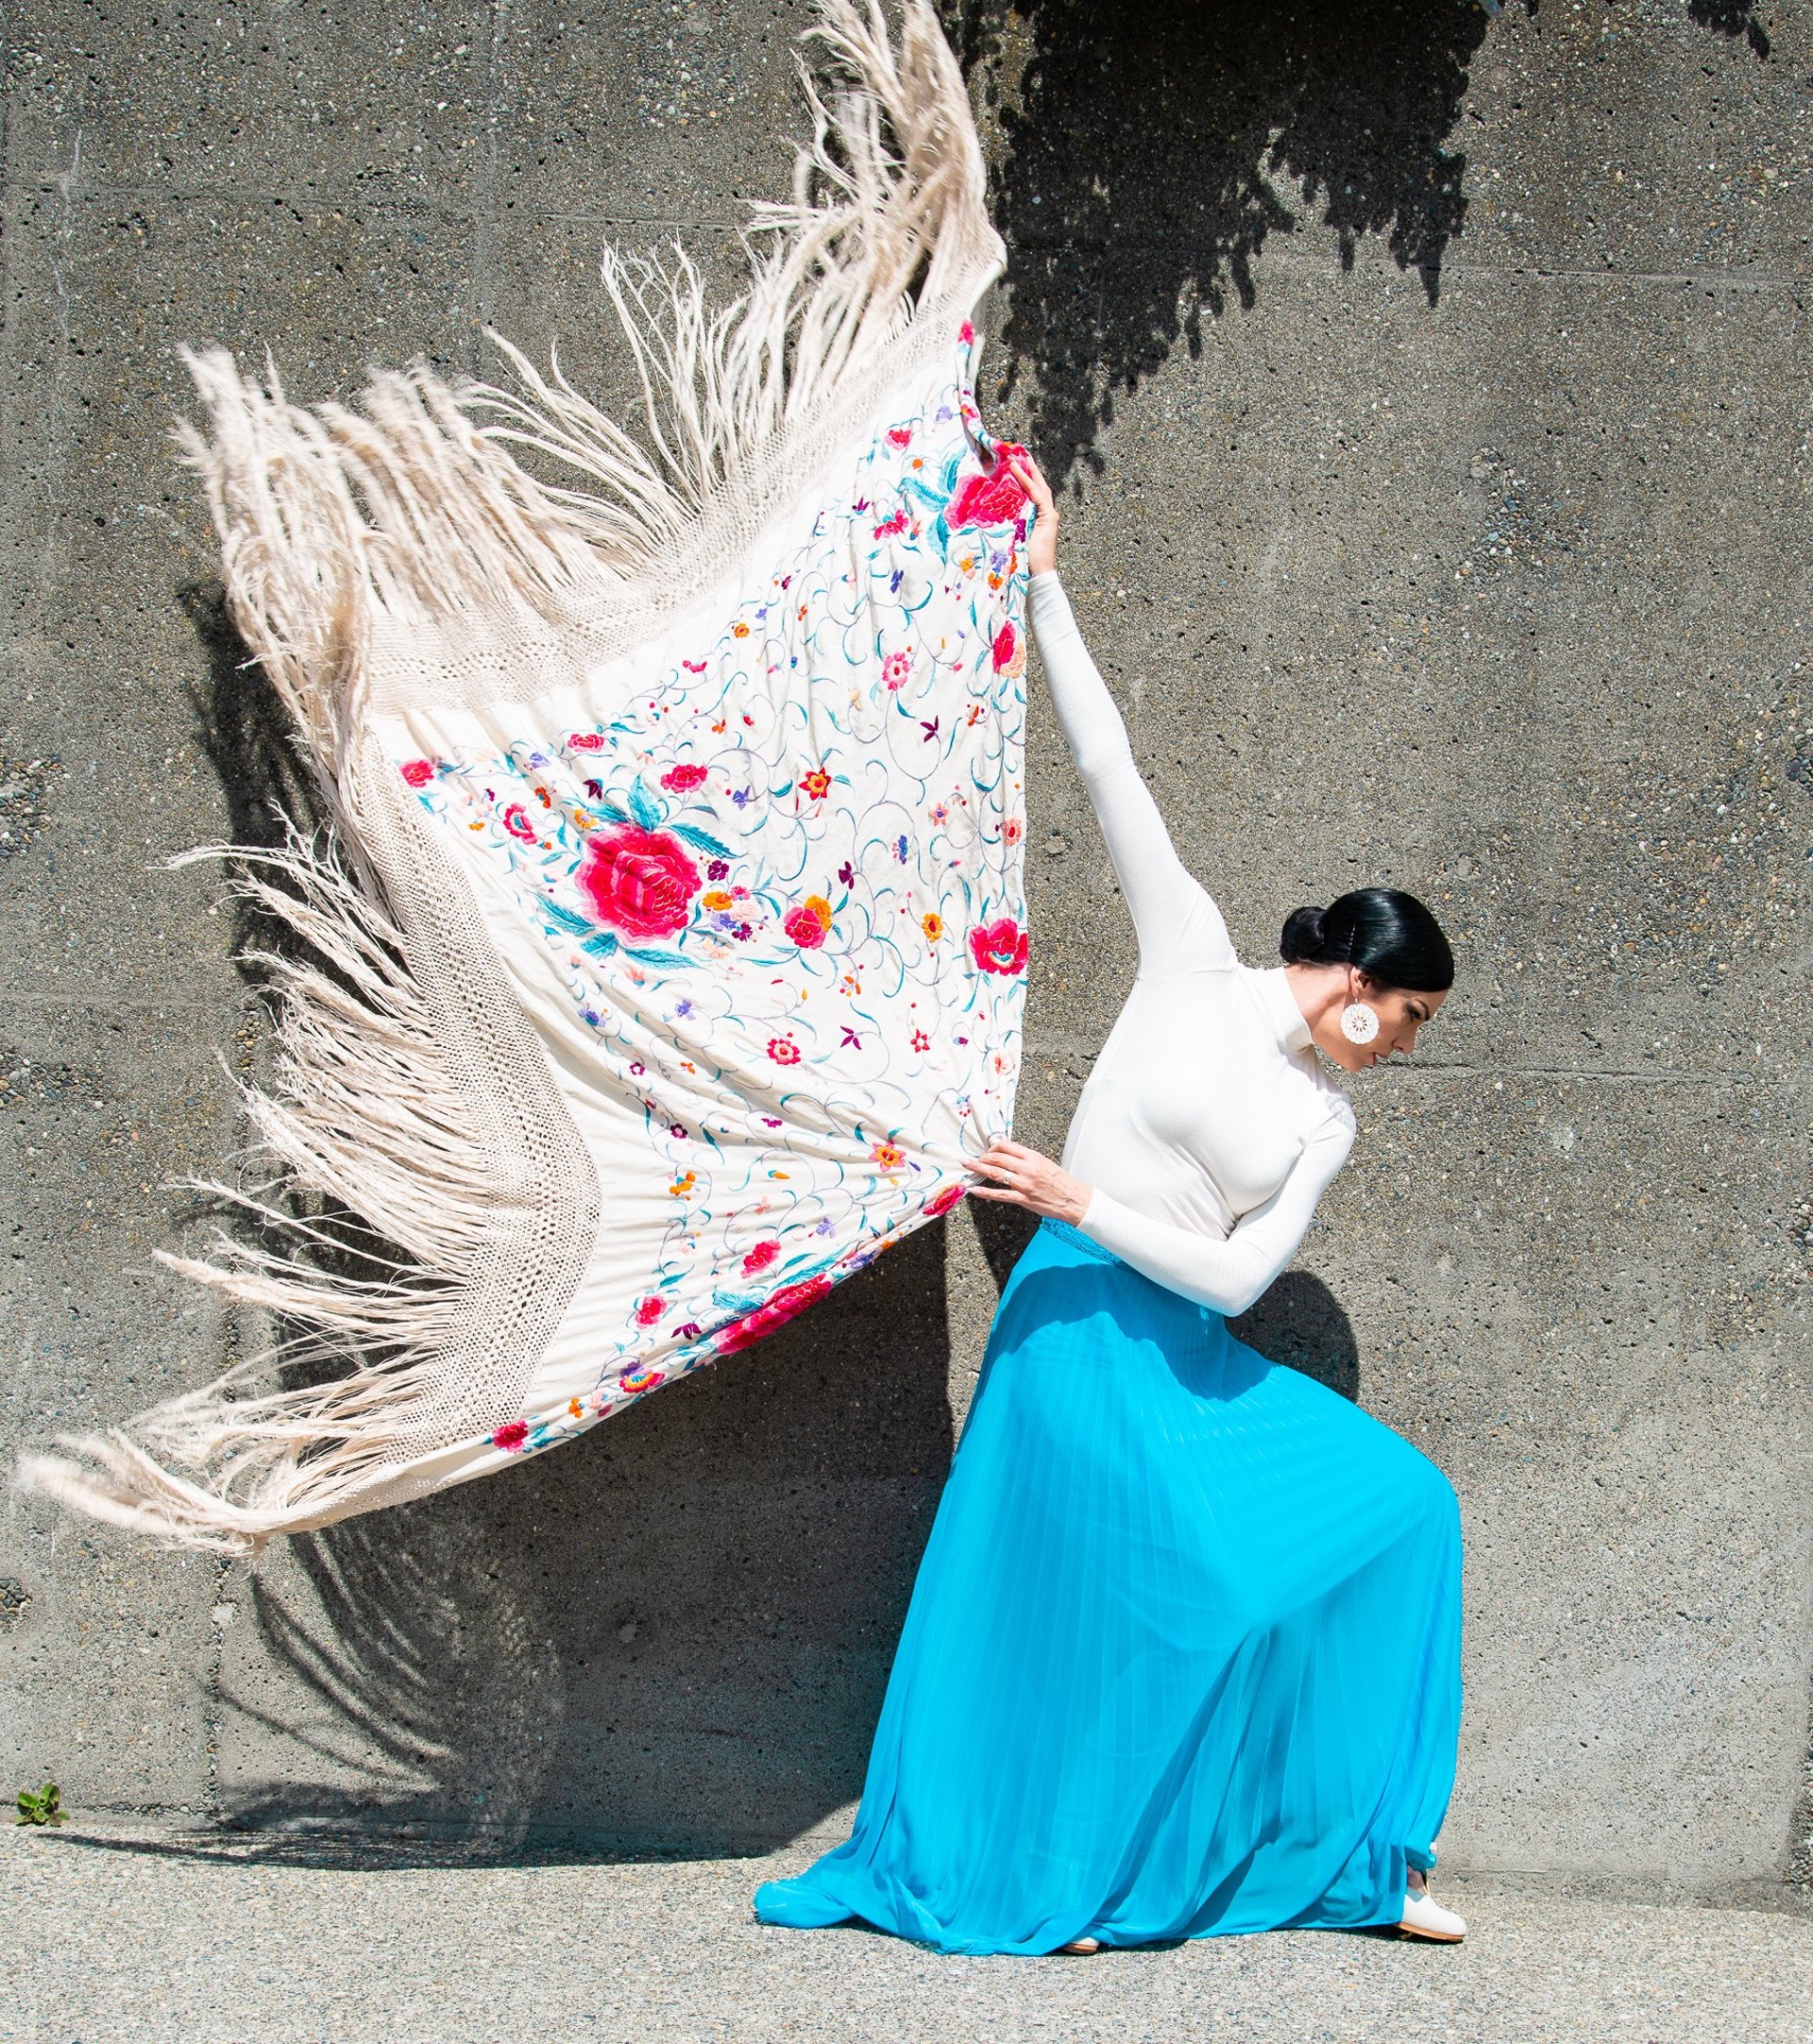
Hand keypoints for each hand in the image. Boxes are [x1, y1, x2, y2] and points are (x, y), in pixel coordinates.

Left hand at [968, 1138, 1091, 1225]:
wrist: (1075, 1199)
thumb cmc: (1061, 1182)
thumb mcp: (1045, 1162)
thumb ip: (1026, 1158)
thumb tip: (1008, 1152)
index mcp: (1033, 1157)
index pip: (1007, 1145)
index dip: (992, 1146)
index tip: (987, 1150)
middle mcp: (1027, 1168)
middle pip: (998, 1158)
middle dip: (982, 1157)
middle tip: (973, 1159)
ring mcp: (1025, 1184)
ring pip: (996, 1174)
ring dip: (978, 1169)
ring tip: (967, 1166)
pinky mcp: (1024, 1199)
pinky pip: (1000, 1195)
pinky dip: (985, 1192)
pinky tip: (974, 1190)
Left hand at [1006, 452, 1057, 577]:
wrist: (1036, 573)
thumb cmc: (1022, 559)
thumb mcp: (1012, 536)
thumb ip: (1008, 523)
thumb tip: (990, 515)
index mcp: (1037, 517)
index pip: (1031, 493)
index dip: (1024, 478)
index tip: (1015, 464)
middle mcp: (1046, 513)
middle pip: (1038, 485)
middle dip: (1030, 469)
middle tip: (1020, 453)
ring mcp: (1049, 514)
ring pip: (1038, 487)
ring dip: (1028, 470)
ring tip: (1018, 456)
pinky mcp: (1049, 517)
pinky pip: (1036, 494)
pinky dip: (1026, 482)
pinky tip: (1017, 471)